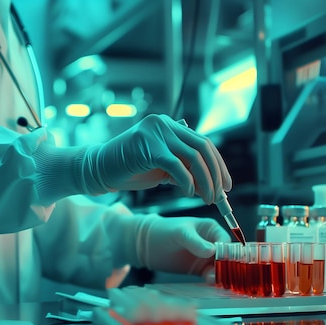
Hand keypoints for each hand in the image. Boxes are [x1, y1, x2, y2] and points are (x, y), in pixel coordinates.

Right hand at [79, 114, 231, 203]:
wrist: (100, 169)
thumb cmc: (131, 170)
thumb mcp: (163, 168)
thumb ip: (183, 168)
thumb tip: (210, 181)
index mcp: (170, 126)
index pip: (203, 143)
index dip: (218, 165)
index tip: (226, 185)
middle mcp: (165, 124)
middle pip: (203, 148)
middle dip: (215, 174)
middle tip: (219, 196)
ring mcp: (156, 133)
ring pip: (193, 157)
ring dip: (205, 181)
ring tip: (207, 198)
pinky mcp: (148, 147)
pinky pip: (177, 165)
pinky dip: (187, 182)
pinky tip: (189, 193)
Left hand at [135, 215, 230, 280]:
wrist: (146, 245)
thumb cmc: (163, 231)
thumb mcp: (180, 234)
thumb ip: (195, 242)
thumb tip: (212, 251)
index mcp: (210, 229)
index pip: (225, 241)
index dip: (226, 251)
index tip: (222, 260)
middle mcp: (211, 243)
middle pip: (226, 256)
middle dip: (226, 265)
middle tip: (220, 273)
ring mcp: (206, 257)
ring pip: (220, 267)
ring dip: (220, 274)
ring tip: (212, 279)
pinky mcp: (199, 269)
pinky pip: (211, 275)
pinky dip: (212, 280)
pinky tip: (210, 283)